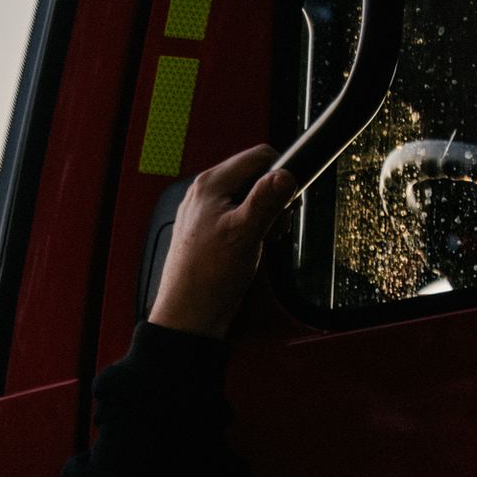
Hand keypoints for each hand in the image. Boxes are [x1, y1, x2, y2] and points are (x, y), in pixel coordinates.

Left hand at [148, 144, 296, 338]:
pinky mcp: (204, 232)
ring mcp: (202, 213)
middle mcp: (203, 194)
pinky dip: (249, 228)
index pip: (259, 157)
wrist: (188, 319)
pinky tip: (250, 248)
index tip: (288, 200)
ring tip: (263, 239)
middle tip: (277, 225)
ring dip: (262, 215)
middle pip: (252, 176)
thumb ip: (266, 200)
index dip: (281, 175)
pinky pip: (234, 217)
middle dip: (271, 198)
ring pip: (245, 197)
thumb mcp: (245, 234)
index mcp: (210, 185)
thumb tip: (286, 175)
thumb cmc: (207, 280)